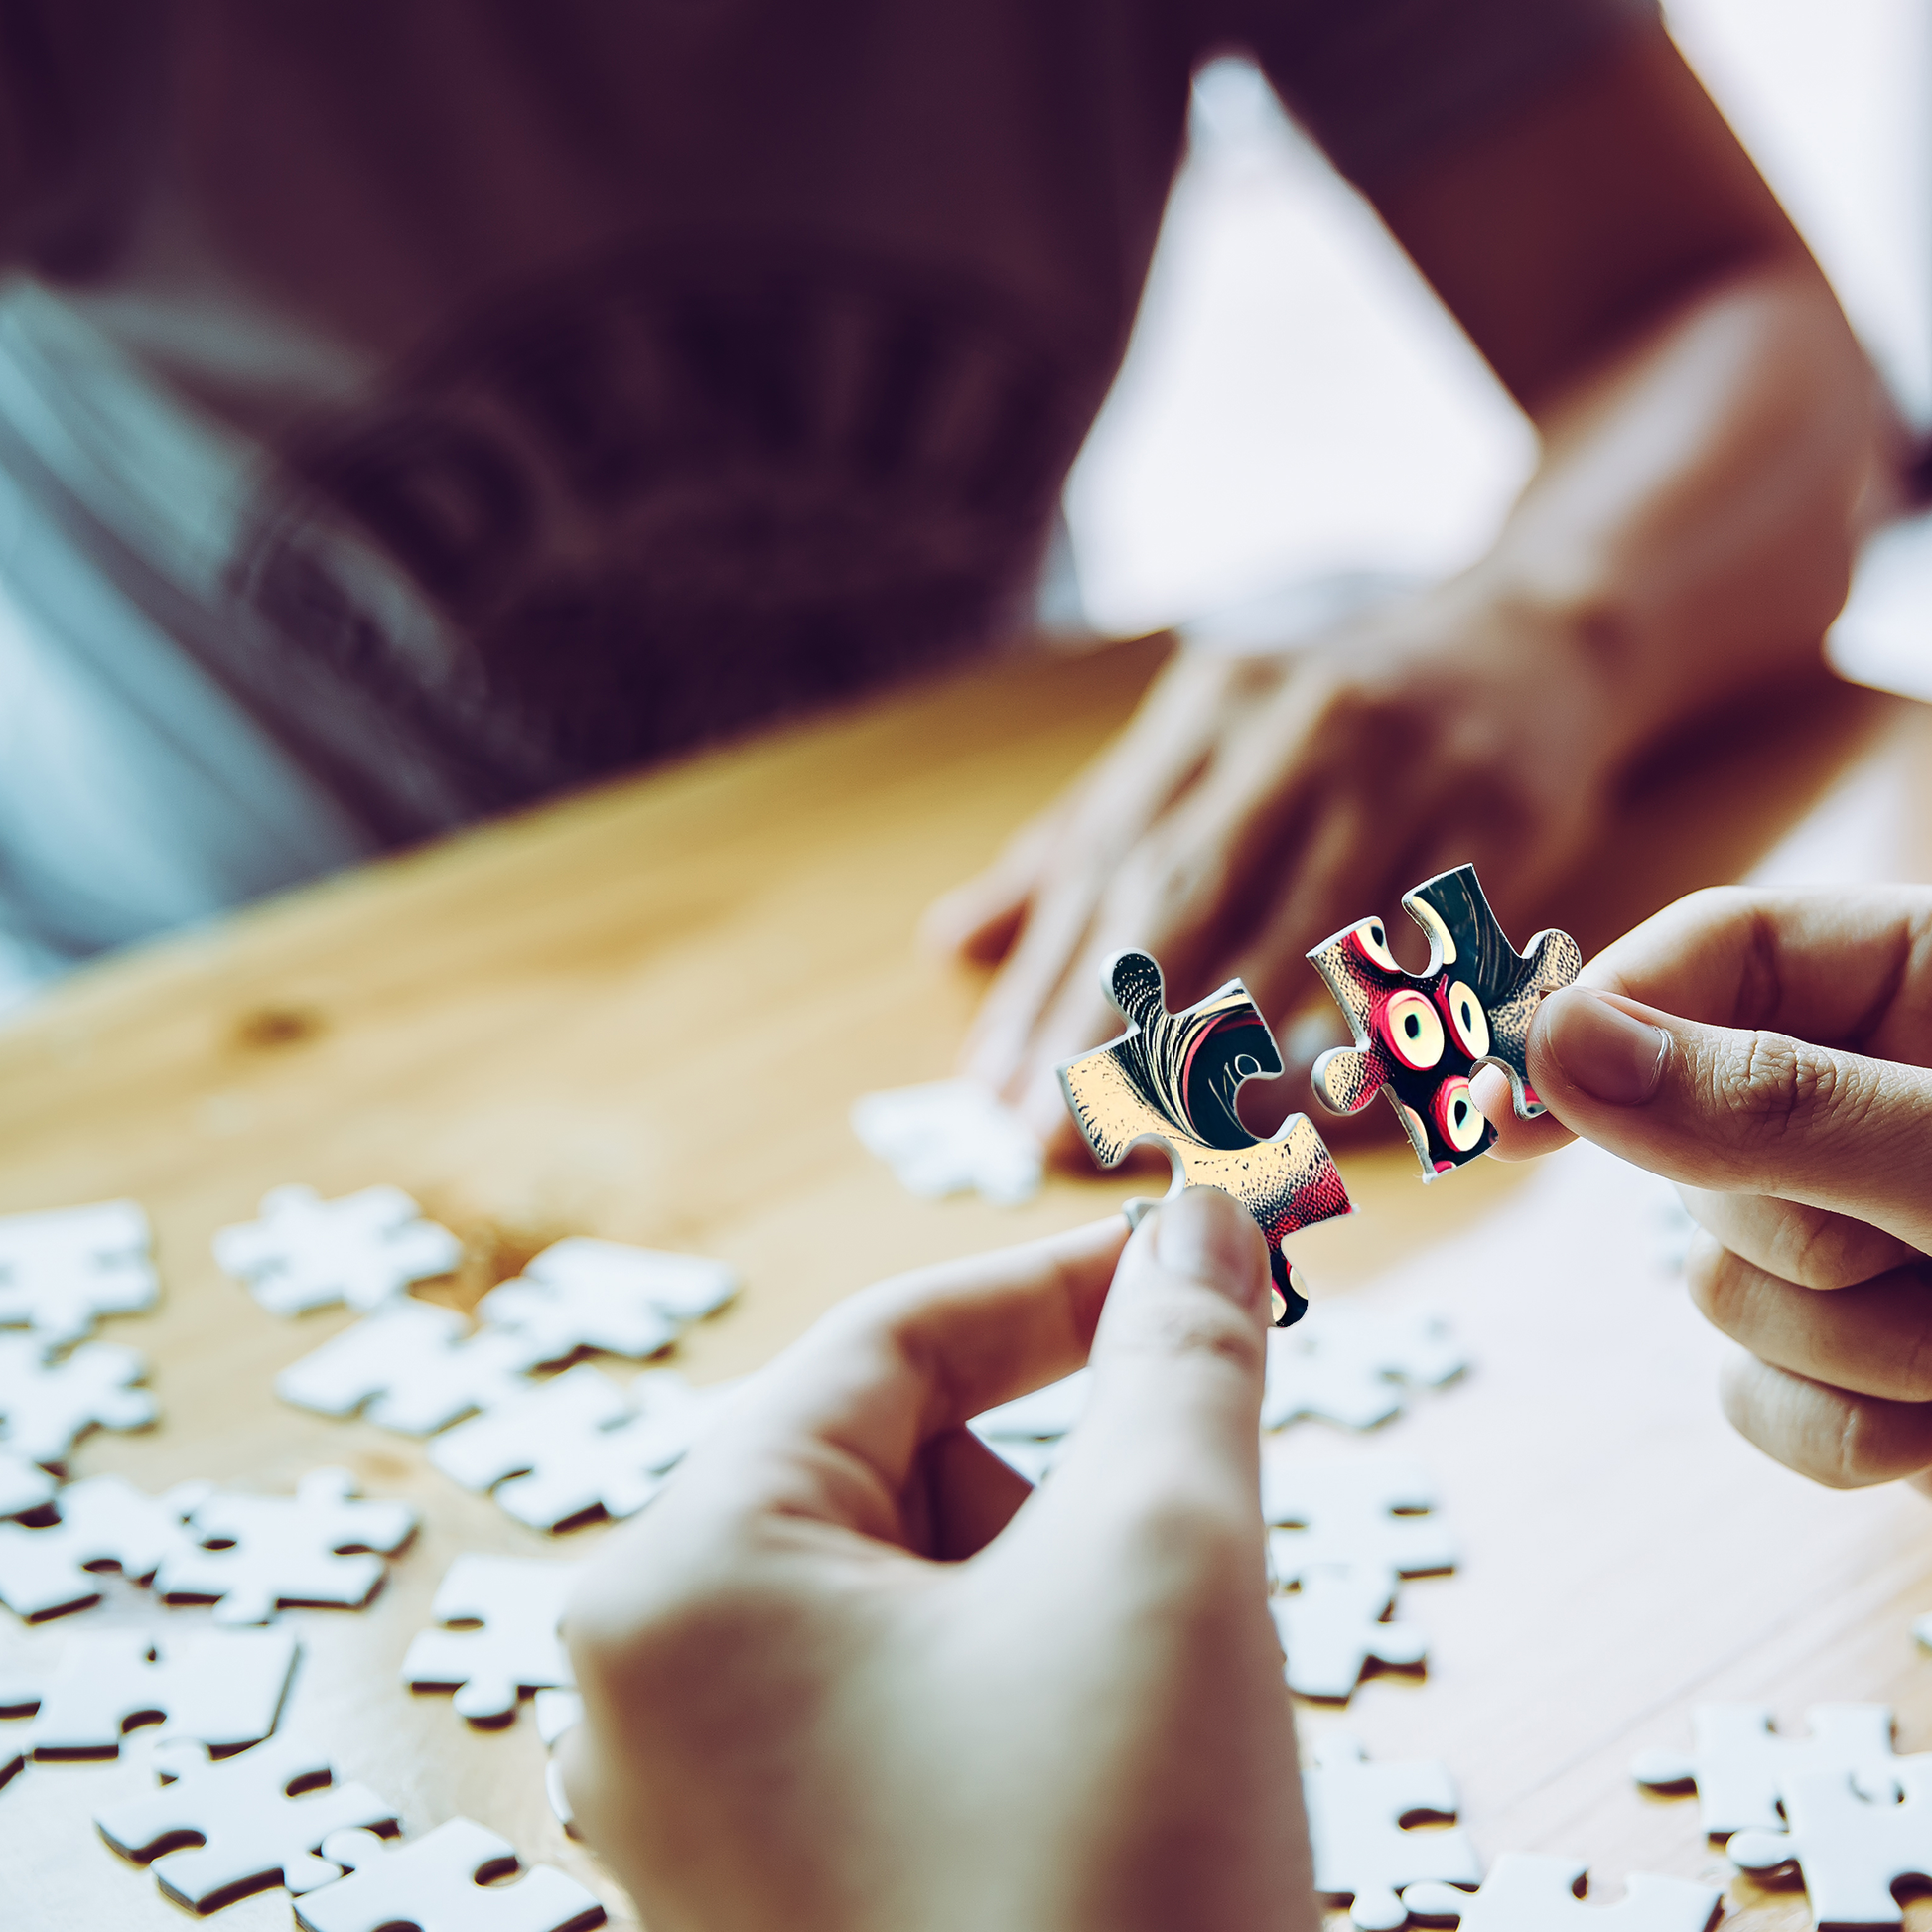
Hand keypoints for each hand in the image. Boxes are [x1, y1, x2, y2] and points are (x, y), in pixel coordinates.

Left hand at [556, 1192, 1309, 1931]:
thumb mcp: (1166, 1564)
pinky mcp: (772, 1899)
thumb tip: (1205, 1217)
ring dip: (1056, 1601)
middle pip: (888, 1476)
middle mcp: (647, 1695)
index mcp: (681, 1583)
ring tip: (1151, 1722)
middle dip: (1061, 1481)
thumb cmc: (1114, 1887)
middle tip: (1194, 1535)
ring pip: (907, 1601)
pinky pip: (898, 1716)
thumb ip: (1178, 1357)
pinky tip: (1102, 1789)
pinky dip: (1022, 1695)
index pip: (883, 1348)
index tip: (1198, 1254)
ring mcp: (699, 1814)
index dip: (1059, 1284)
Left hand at [926, 578, 1619, 1150]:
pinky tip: (1316, 1101)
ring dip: (1226, 1044)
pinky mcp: (1499, 815)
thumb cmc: (1343, 715)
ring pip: (1298, 927)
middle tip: (1053, 1131)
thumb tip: (954, 943)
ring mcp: (1404, 767)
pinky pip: (1423, 946)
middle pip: (1182, 890)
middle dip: (1106, 1023)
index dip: (1043, 980)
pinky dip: (1367, 1028)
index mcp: (1208, 708)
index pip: (1102, 857)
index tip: (994, 1086)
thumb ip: (1086, 839)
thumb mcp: (1207, 742)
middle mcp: (1295, 725)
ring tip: (1159, 1134)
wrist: (1536, 634)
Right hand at [1470, 886, 1931, 1488]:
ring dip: (1847, 1343)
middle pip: (1697, 1130)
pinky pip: (1762, 1397)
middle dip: (1792, 1227)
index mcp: (1926, 982)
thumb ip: (1773, 1104)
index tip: (1503, 1104)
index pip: (1718, 949)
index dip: (1606, 1015)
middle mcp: (1878, 1098)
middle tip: (1925, 1249)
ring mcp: (1871, 1233)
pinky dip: (1845, 1428)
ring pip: (1722, 1281)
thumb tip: (1554, 1045)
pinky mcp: (1871, 1360)